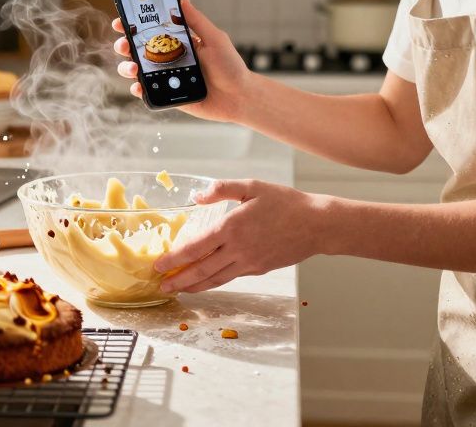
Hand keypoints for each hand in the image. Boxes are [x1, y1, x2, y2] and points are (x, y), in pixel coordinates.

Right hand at [112, 0, 251, 122]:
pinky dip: (137, 89)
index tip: (122, 20)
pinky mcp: (167, 95)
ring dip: (127, 67)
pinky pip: (146, 91)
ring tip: (132, 67)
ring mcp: (166, 77)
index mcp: (179, 42)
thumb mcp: (215, 38)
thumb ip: (197, 21)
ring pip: (138, 70)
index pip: (151, 30)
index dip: (134, 25)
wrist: (238, 97)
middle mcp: (169, 58)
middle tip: (124, 44)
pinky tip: (138, 86)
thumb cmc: (231, 66)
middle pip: (138, 49)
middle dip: (125, 44)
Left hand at [153, 180, 327, 293]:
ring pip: (214, 279)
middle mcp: (237, 249)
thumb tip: (196, 197)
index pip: (195, 247)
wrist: (316, 224)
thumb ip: (221, 189)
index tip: (159, 264)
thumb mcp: (251, 186)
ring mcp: (248, 262)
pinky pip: (230, 277)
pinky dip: (213, 282)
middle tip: (160, 286)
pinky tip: (205, 282)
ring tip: (177, 290)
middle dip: (178, 280)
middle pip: (200, 270)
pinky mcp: (258, 269)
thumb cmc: (285, 202)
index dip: (174, 258)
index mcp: (232, 227)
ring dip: (193, 286)